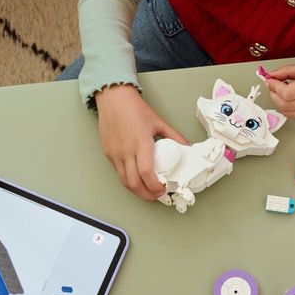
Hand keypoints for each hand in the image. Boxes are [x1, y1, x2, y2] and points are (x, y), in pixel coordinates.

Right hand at [96, 85, 188, 200]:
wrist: (113, 99)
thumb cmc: (134, 109)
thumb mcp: (159, 122)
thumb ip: (174, 136)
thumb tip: (186, 147)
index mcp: (140, 143)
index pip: (146, 173)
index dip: (155, 186)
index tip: (162, 189)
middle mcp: (126, 151)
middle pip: (134, 183)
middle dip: (147, 195)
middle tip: (156, 196)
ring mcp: (115, 153)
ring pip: (124, 181)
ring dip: (137, 190)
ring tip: (147, 191)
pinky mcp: (108, 154)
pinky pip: (118, 172)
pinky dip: (128, 179)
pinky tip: (136, 178)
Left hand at [264, 61, 294, 118]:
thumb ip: (288, 71)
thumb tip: (272, 76)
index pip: (286, 93)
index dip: (274, 88)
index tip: (270, 81)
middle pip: (285, 105)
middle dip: (274, 96)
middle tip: (273, 87)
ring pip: (289, 113)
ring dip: (281, 103)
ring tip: (282, 92)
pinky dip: (291, 107)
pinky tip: (293, 98)